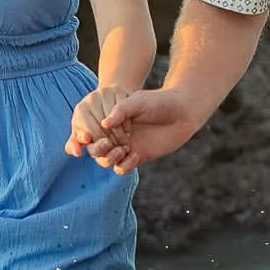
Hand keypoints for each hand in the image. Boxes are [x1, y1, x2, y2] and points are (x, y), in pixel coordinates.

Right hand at [72, 87, 202, 173]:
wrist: (182, 111)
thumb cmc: (159, 101)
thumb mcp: (138, 101)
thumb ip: (121, 110)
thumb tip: (104, 123)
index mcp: (112, 121)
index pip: (92, 132)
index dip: (87, 136)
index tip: (87, 136)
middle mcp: (116, 135)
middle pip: (96, 149)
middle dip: (97, 149)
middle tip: (107, 143)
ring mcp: (127, 147)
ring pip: (107, 161)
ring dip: (110, 159)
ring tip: (123, 149)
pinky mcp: (139, 157)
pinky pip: (123, 168)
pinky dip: (124, 165)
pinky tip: (135, 154)